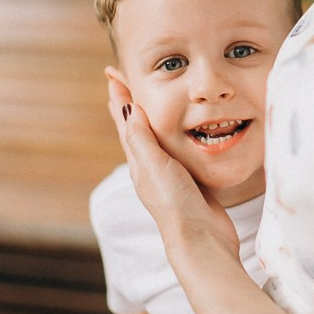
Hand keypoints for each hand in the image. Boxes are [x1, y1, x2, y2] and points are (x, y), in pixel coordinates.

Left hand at [105, 71, 239, 256]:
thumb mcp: (155, 166)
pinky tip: (185, 134)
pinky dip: (177, 135)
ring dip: (153, 118)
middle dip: (132, 104)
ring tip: (152, 100)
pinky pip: (179, 150)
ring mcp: (171, 175)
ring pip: (158, 138)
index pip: (126, 123)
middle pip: (137, 129)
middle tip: (125, 81)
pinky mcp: (190, 181)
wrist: (201, 239)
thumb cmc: (176, 203)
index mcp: (140, 162)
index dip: (120, 98)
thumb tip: (129, 107)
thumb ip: (143, 139)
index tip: (113, 74)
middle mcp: (151, 168)